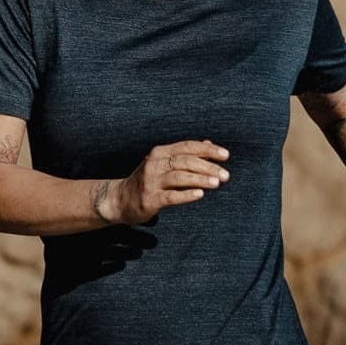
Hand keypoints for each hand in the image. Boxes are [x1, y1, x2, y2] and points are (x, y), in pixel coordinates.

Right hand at [108, 139, 230, 224]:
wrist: (120, 200)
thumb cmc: (148, 181)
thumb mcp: (164, 164)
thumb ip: (185, 154)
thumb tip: (208, 144)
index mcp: (160, 153)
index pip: (188, 146)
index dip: (208, 150)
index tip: (226, 155)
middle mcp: (154, 164)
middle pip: (185, 161)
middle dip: (208, 166)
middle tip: (225, 174)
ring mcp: (151, 181)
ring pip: (180, 177)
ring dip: (200, 179)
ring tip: (217, 183)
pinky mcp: (150, 199)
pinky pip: (171, 196)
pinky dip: (186, 194)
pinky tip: (200, 194)